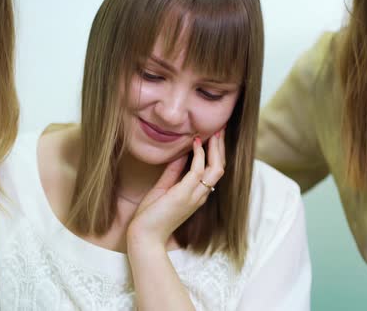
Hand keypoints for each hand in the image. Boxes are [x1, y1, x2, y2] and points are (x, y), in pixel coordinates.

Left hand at [127, 129, 225, 247]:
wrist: (144, 237)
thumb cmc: (151, 216)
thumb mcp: (163, 188)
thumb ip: (173, 172)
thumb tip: (180, 154)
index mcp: (197, 195)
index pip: (213, 172)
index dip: (216, 154)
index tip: (214, 137)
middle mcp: (200, 195)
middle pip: (220, 168)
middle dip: (221, 148)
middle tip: (220, 130)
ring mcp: (194, 196)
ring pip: (216, 169)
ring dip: (216, 149)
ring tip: (214, 133)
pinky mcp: (184, 195)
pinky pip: (198, 171)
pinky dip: (200, 155)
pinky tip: (196, 144)